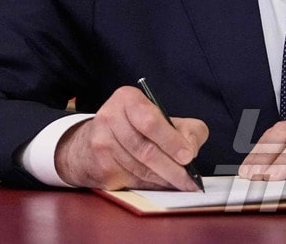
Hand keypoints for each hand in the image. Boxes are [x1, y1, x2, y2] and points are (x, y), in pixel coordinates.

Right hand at [53, 85, 207, 189]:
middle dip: (172, 168)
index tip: (188, 156)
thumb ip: (187, 129)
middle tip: (188, 179)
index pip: (150, 121)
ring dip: (163, 180)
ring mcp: (101, 143)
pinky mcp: (99, 166)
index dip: (171, 141)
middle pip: (146, 149)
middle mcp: (110, 117)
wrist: (94, 142)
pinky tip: (159, 183)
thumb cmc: (135, 128)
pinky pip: (131, 181)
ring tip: (178, 183)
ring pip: (140, 168)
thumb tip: (191, 149)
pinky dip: (150, 186)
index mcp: (127, 99)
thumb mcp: (163, 118)